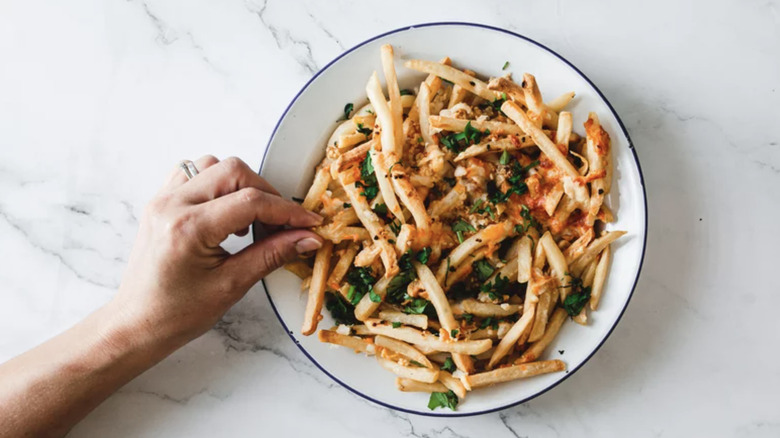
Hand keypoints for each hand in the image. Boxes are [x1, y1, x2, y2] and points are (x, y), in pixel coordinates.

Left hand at [112, 156, 322, 344]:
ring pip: (213, 165)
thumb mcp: (232, 285)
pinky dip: (217, 185)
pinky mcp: (160, 202)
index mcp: (188, 228)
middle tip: (282, 224)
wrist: (136, 323)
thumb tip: (307, 238)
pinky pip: (193, 173)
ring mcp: (162, 200)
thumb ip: (272, 255)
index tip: (309, 223)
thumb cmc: (177, 313)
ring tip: (250, 220)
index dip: (287, 211)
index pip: (251, 202)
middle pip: (233, 171)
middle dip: (266, 194)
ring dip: (240, 185)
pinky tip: (225, 212)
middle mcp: (172, 205)